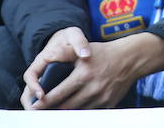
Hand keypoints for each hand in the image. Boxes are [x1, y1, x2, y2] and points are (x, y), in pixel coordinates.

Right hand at [20, 26, 91, 108]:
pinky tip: (60, 113)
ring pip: (36, 97)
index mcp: (43, 59)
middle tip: (40, 113)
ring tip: (48, 117)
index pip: (31, 74)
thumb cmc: (70, 38)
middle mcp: (40, 71)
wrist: (69, 39)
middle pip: (29, 91)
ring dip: (40, 107)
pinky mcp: (50, 85)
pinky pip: (46, 97)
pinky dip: (50, 106)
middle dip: (33, 103)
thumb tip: (85, 54)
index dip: (33, 85)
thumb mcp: (74, 35)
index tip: (42, 94)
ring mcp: (44, 79)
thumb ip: (79, 43)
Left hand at [21, 29, 163, 109]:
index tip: (34, 106)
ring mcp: (101, 98)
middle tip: (40, 113)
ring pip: (78, 112)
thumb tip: (46, 60)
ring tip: (53, 114)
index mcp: (83, 74)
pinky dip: (81, 112)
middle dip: (52, 111)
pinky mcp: (109, 105)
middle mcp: (92, 88)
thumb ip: (65, 54)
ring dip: (66, 113)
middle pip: (67, 106)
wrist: (129, 59)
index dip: (45, 102)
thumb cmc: (103, 53)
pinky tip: (73, 112)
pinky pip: (91, 112)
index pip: (59, 93)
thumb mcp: (83, 50)